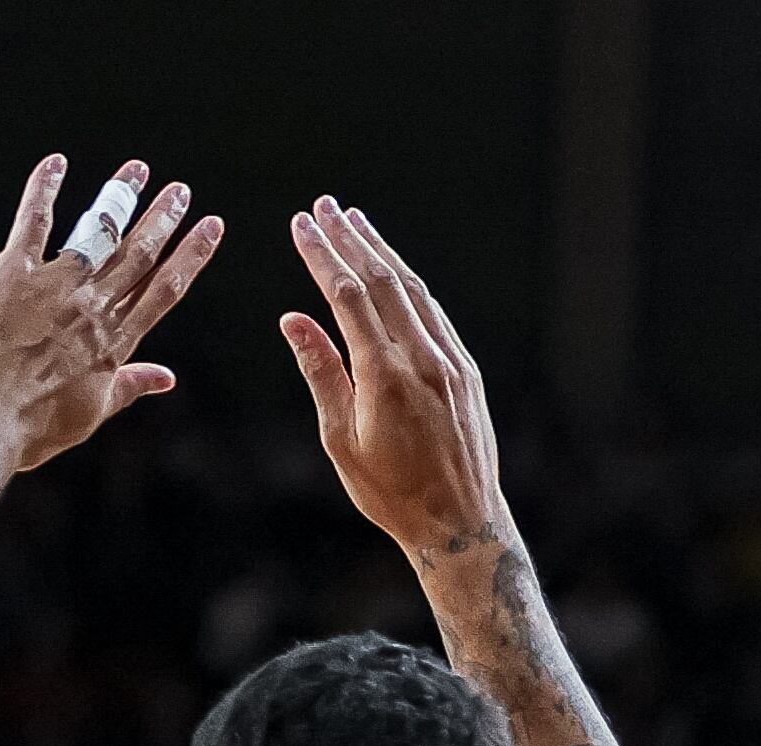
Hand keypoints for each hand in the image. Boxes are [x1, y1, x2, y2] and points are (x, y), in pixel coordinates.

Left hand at [0, 156, 224, 472]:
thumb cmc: (30, 428)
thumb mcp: (89, 414)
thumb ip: (128, 387)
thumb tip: (167, 378)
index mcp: (114, 345)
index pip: (163, 290)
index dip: (190, 255)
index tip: (210, 227)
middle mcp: (92, 310)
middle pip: (138, 255)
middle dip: (163, 219)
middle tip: (180, 190)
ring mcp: (54, 287)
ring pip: (98, 233)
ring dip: (121, 197)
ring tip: (138, 170)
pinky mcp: (11, 273)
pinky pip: (34, 222)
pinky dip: (45, 190)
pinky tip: (57, 163)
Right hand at [282, 203, 508, 561]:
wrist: (460, 523)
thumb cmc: (392, 492)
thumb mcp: (341, 439)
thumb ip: (321, 372)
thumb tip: (293, 319)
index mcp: (385, 376)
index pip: (348, 297)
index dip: (322, 256)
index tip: (300, 224)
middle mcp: (424, 361)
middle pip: (383, 282)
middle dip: (350, 239)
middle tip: (323, 205)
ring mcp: (451, 363)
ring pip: (414, 292)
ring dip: (383, 252)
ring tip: (355, 221)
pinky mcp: (467, 373)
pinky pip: (435, 315)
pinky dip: (410, 286)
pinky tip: (394, 271)